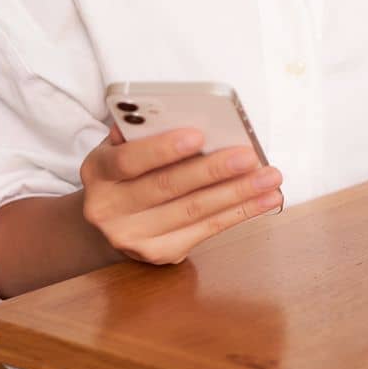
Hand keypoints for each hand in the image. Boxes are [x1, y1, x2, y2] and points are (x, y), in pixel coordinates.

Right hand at [77, 124, 283, 264]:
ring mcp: (134, 237)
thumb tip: (184, 114)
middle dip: (213, 171)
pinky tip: (265, 199)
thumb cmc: (126, 170)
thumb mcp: (121, 146)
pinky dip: (241, 213)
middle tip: (250, 156)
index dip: (163, 149)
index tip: (199, 135)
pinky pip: (206, 230)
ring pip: (193, 211)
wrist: (109, 219)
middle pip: (168, 187)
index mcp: (97, 172)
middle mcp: (109, 209)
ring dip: (238, 193)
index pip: (129, 161)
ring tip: (270, 177)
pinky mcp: (159, 253)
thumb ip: (144, 132)